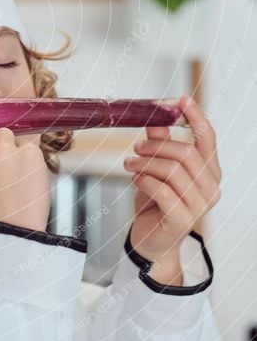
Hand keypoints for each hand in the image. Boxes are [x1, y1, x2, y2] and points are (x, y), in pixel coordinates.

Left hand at [123, 95, 221, 281]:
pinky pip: (162, 190)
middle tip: (137, 147)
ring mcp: (199, 205)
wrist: (151, 242)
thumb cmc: (157, 205)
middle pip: (187, 153)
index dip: (196, 116)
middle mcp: (211, 188)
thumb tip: (156, 120)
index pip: (208, 139)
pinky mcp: (183, 219)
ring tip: (129, 164)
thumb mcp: (157, 170)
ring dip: (146, 162)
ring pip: (172, 170)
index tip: (181, 99)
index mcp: (210, 172)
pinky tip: (135, 178)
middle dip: (158, 145)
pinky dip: (144, 180)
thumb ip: (161, 146)